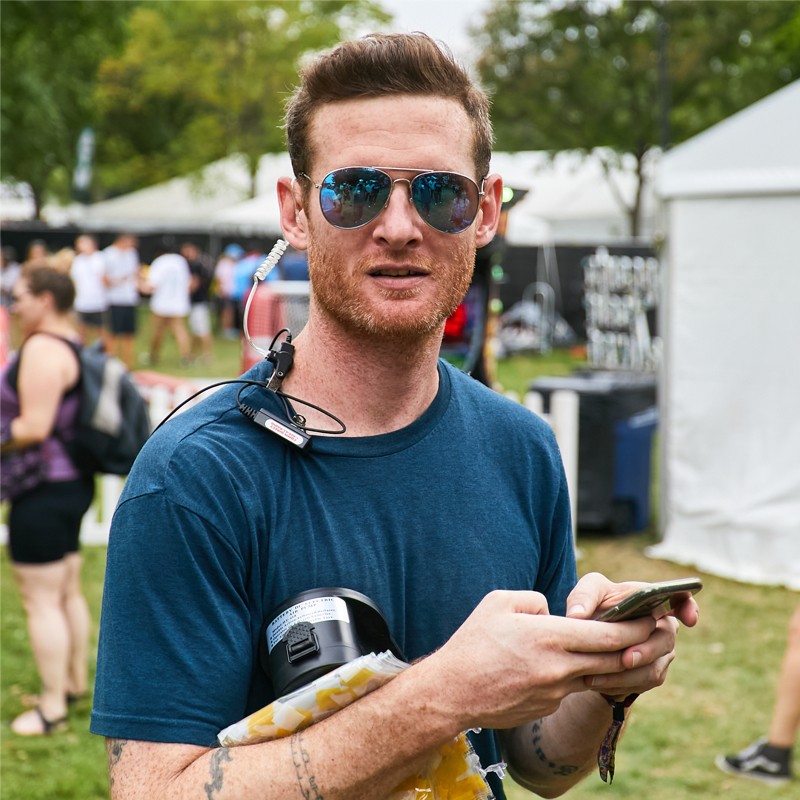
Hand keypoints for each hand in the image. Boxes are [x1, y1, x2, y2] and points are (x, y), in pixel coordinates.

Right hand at [421, 589, 658, 731]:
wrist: (453, 692)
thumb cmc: (472, 643)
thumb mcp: (499, 602)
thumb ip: (534, 600)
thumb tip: (552, 610)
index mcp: (550, 637)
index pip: (607, 635)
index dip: (634, 626)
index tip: (651, 616)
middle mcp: (559, 668)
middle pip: (613, 660)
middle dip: (638, 646)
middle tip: (653, 633)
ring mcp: (555, 692)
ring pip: (597, 677)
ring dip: (614, 664)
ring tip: (625, 649)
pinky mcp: (546, 707)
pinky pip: (571, 687)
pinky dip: (580, 675)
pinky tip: (573, 665)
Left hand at [565, 572, 699, 698]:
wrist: (587, 643)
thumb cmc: (593, 607)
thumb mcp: (586, 595)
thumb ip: (583, 597)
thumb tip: (577, 616)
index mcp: (652, 599)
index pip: (681, 599)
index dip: (689, 607)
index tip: (689, 619)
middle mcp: (662, 625)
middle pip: (665, 638)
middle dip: (646, 650)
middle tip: (625, 659)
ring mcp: (661, 651)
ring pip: (653, 666)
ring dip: (626, 673)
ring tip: (595, 676)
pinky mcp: (653, 672)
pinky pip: (643, 682)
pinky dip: (619, 683)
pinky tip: (596, 682)